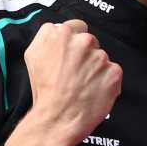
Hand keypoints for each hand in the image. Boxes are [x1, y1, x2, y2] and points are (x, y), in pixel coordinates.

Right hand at [5, 19, 121, 145]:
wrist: (57, 118)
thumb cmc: (43, 91)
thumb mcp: (33, 56)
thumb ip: (47, 38)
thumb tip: (58, 32)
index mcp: (60, 33)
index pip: (76, 27)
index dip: (74, 42)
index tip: (71, 54)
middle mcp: (82, 40)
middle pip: (89, 41)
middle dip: (85, 54)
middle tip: (75, 74)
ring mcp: (100, 56)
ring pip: (101, 58)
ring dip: (95, 69)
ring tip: (83, 86)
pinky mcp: (114, 71)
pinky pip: (113, 72)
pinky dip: (107, 81)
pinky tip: (94, 92)